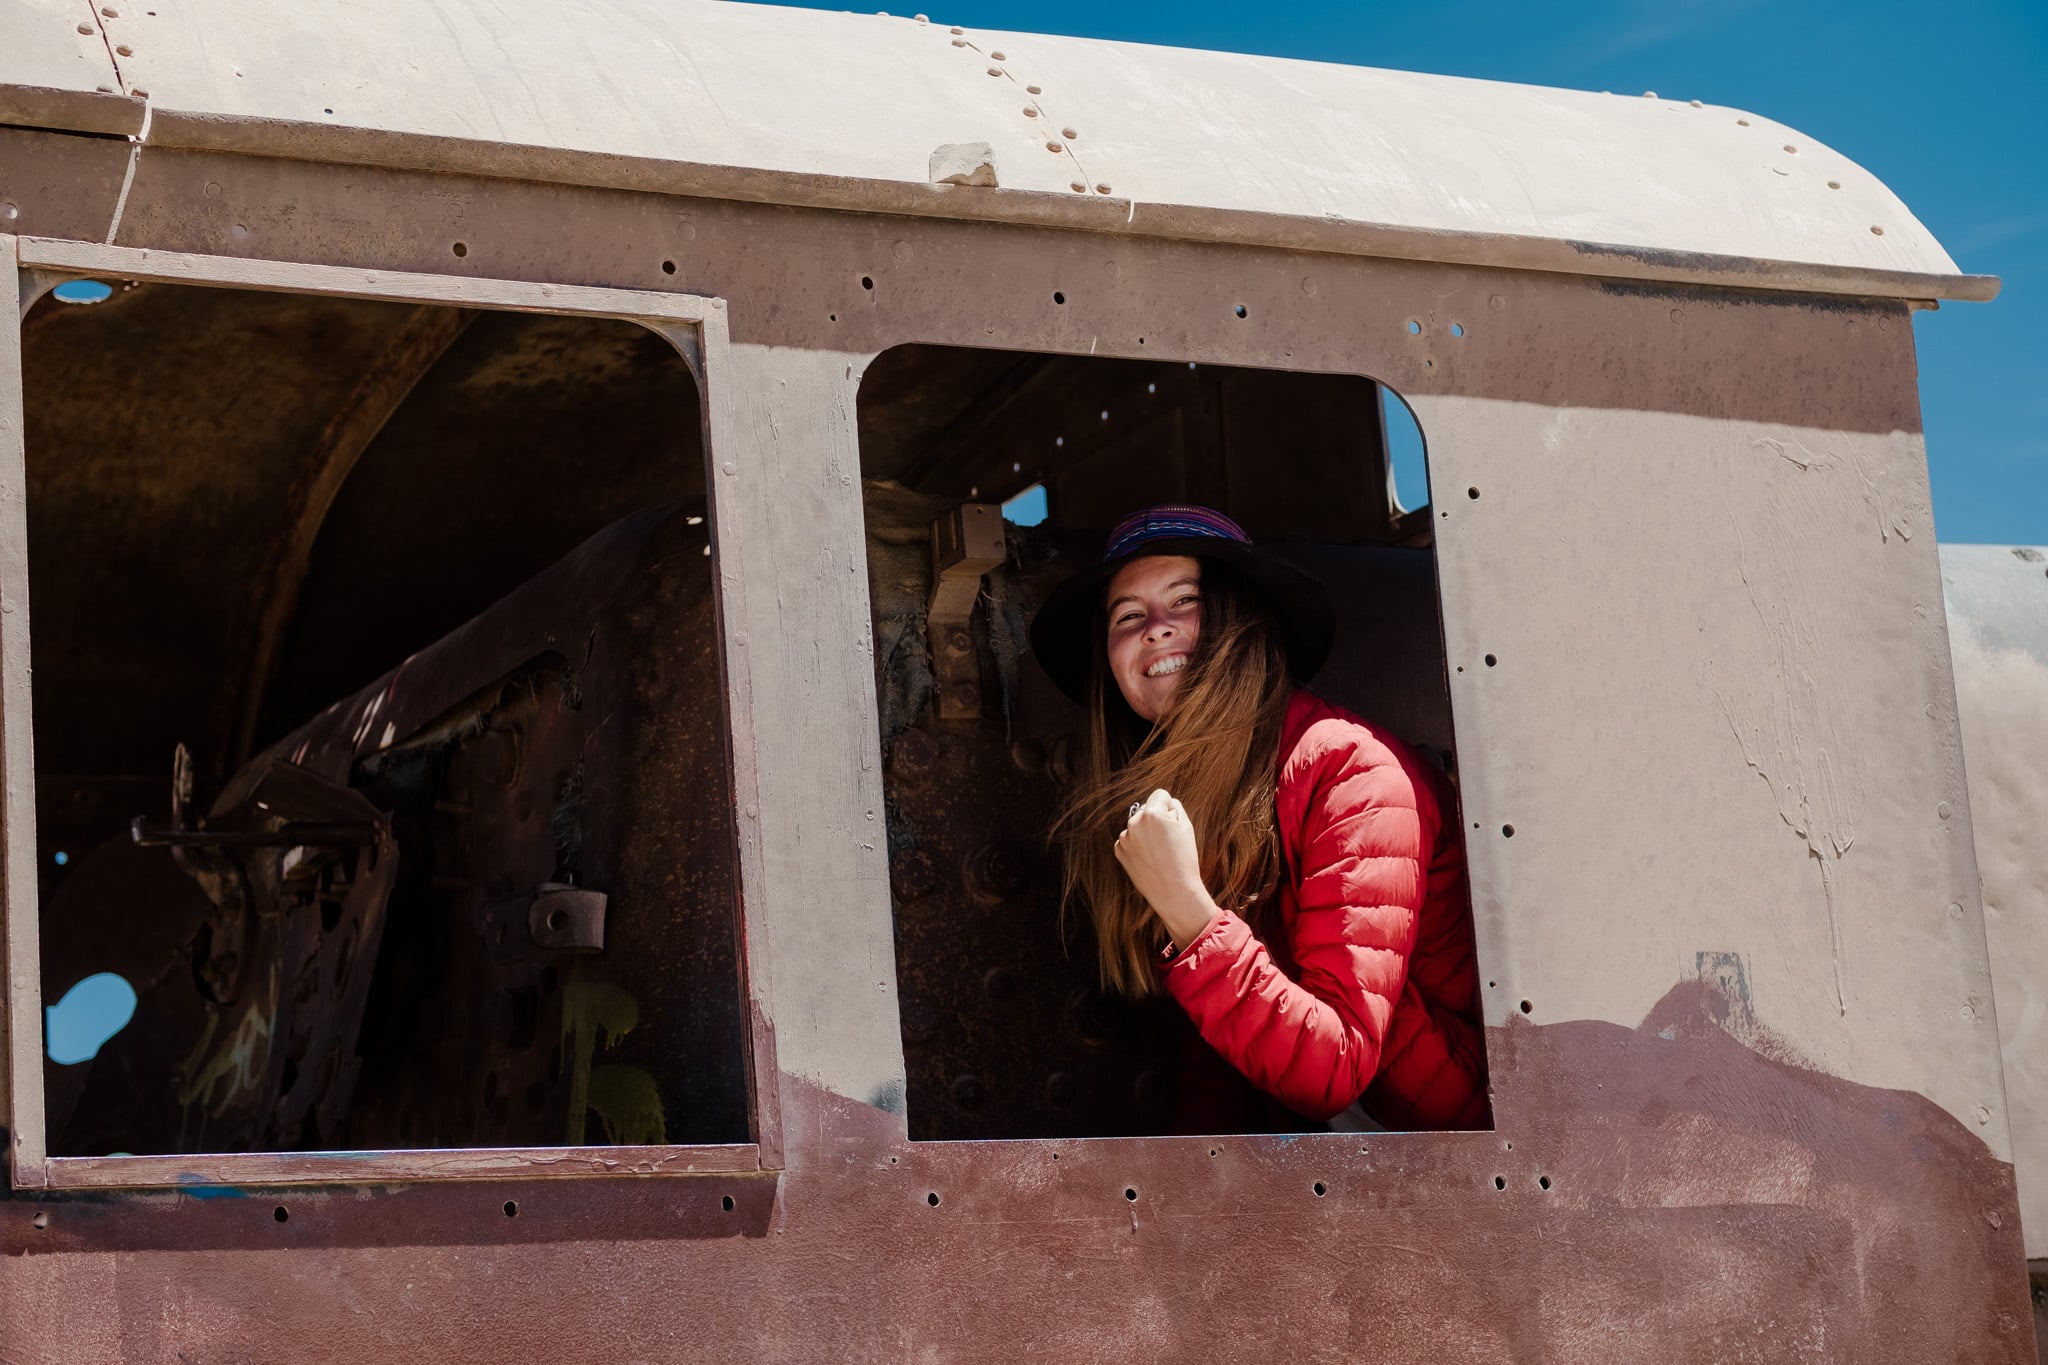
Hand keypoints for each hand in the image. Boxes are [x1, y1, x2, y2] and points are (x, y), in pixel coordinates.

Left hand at [1114, 788, 1219, 949]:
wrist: (1173, 892)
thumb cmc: (1184, 859)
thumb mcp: (1186, 827)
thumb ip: (1174, 808)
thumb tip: (1165, 802)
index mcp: (1151, 814)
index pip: (1160, 795)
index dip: (1169, 806)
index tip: (1173, 821)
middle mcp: (1134, 822)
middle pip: (1148, 810)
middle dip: (1156, 820)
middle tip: (1168, 841)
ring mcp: (1124, 838)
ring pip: (1138, 826)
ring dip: (1146, 833)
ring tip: (1160, 853)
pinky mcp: (1119, 851)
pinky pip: (1130, 840)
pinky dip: (1138, 846)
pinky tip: (1149, 859)